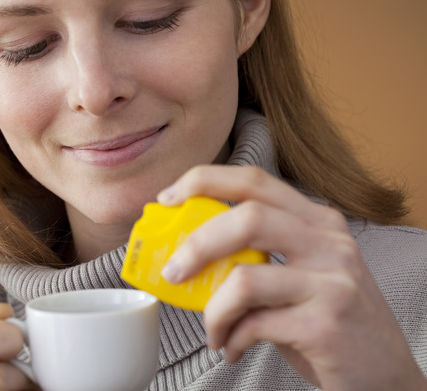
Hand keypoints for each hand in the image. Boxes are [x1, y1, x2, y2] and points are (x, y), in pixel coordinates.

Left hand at [158, 165, 426, 390]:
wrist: (386, 377)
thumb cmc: (329, 322)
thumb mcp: (301, 275)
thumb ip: (256, 254)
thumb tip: (184, 251)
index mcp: (318, 222)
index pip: (254, 181)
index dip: (203, 181)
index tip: (167, 198)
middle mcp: (330, 244)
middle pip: (248, 217)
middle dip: (196, 243)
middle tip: (171, 271)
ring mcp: (332, 283)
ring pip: (244, 277)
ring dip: (211, 310)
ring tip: (211, 330)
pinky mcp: (326, 325)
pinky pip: (254, 324)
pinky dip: (229, 338)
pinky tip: (231, 348)